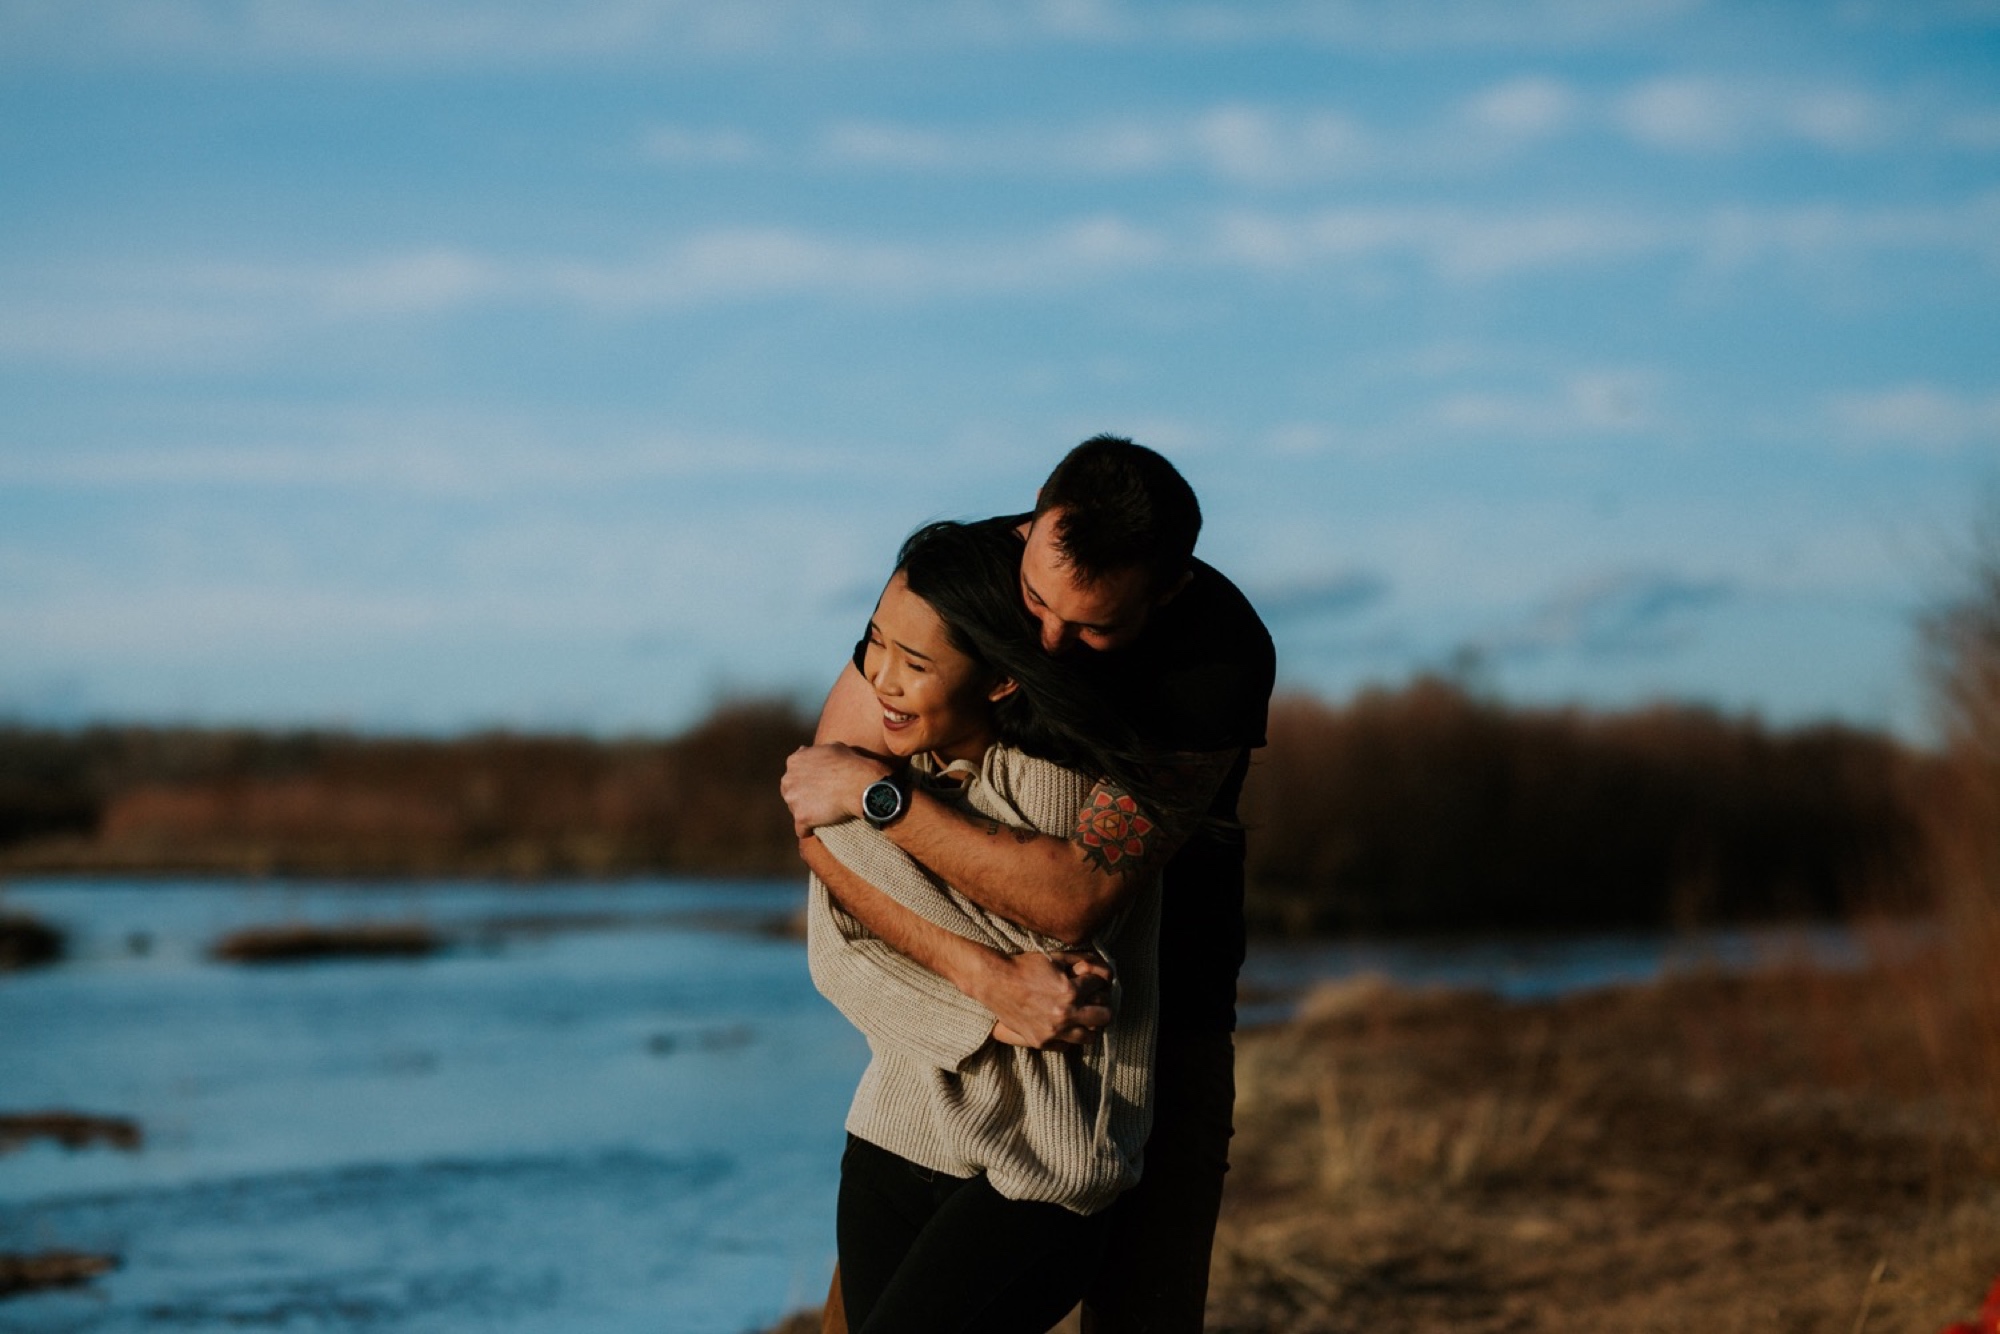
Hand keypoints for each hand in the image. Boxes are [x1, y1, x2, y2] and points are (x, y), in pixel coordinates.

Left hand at [781, 743, 891, 836]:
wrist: (860, 786)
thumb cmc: (850, 764)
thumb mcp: (832, 747)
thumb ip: (813, 752)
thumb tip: (804, 750)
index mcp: (794, 761)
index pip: (794, 775)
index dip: (806, 782)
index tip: (817, 787)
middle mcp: (788, 780)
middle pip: (791, 793)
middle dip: (802, 797)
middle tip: (820, 801)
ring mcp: (793, 800)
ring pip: (795, 810)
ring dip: (806, 813)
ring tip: (823, 814)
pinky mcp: (801, 818)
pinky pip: (801, 829)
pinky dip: (808, 830)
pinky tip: (818, 829)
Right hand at [977, 951, 1114, 1049]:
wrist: (995, 982)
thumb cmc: (1025, 966)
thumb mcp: (1055, 957)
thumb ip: (1081, 960)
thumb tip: (1100, 968)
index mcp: (1071, 991)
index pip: (1100, 987)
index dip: (1095, 981)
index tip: (1088, 980)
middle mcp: (1065, 1014)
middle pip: (1105, 1016)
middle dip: (1102, 1005)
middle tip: (1093, 1000)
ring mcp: (1054, 1031)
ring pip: (1090, 1036)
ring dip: (1089, 1025)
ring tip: (1082, 1017)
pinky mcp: (1041, 1041)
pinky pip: (1067, 1046)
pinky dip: (1069, 1037)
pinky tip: (1064, 1026)